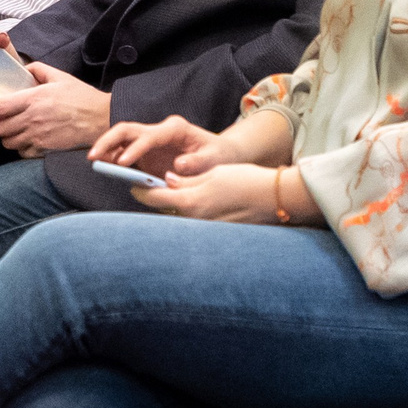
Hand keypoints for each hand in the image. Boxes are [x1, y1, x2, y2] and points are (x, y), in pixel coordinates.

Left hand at [0, 61, 110, 156]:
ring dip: (7, 136)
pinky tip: (27, 139)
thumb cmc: (82, 98)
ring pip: (7, 142)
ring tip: (15, 129)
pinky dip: (21, 148)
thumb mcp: (60, 77)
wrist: (101, 118)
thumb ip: (38, 70)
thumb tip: (24, 68)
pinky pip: (22, 152)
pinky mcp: (45, 149)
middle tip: (2, 120)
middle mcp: (31, 118)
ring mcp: (37, 136)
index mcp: (33, 99)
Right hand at [90, 114, 238, 177]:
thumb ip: (197, 162)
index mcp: (174, 129)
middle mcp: (159, 131)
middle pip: (127, 130)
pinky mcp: (146, 152)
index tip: (123, 163)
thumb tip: (178, 165)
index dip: (134, 149)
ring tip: (92, 161)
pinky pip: (124, 152)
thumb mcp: (214, 159)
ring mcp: (151, 140)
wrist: (220, 154)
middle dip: (108, 140)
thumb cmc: (218, 156)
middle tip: (92, 156)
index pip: (148, 136)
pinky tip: (103, 167)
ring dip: (106, 148)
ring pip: (121, 138)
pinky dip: (112, 158)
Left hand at [135, 161, 293, 220]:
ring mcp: (204, 230)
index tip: (133, 184)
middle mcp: (194, 220)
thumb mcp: (212, 173)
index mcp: (190, 202)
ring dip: (172, 207)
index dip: (140, 189)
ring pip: (179, 217)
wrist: (274, 198)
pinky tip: (194, 205)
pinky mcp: (215, 234)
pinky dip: (189, 214)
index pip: (154, 198)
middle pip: (164, 210)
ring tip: (171, 194)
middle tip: (149, 188)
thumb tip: (168, 181)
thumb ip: (187, 180)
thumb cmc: (245, 181)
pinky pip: (194, 224)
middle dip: (156, 200)